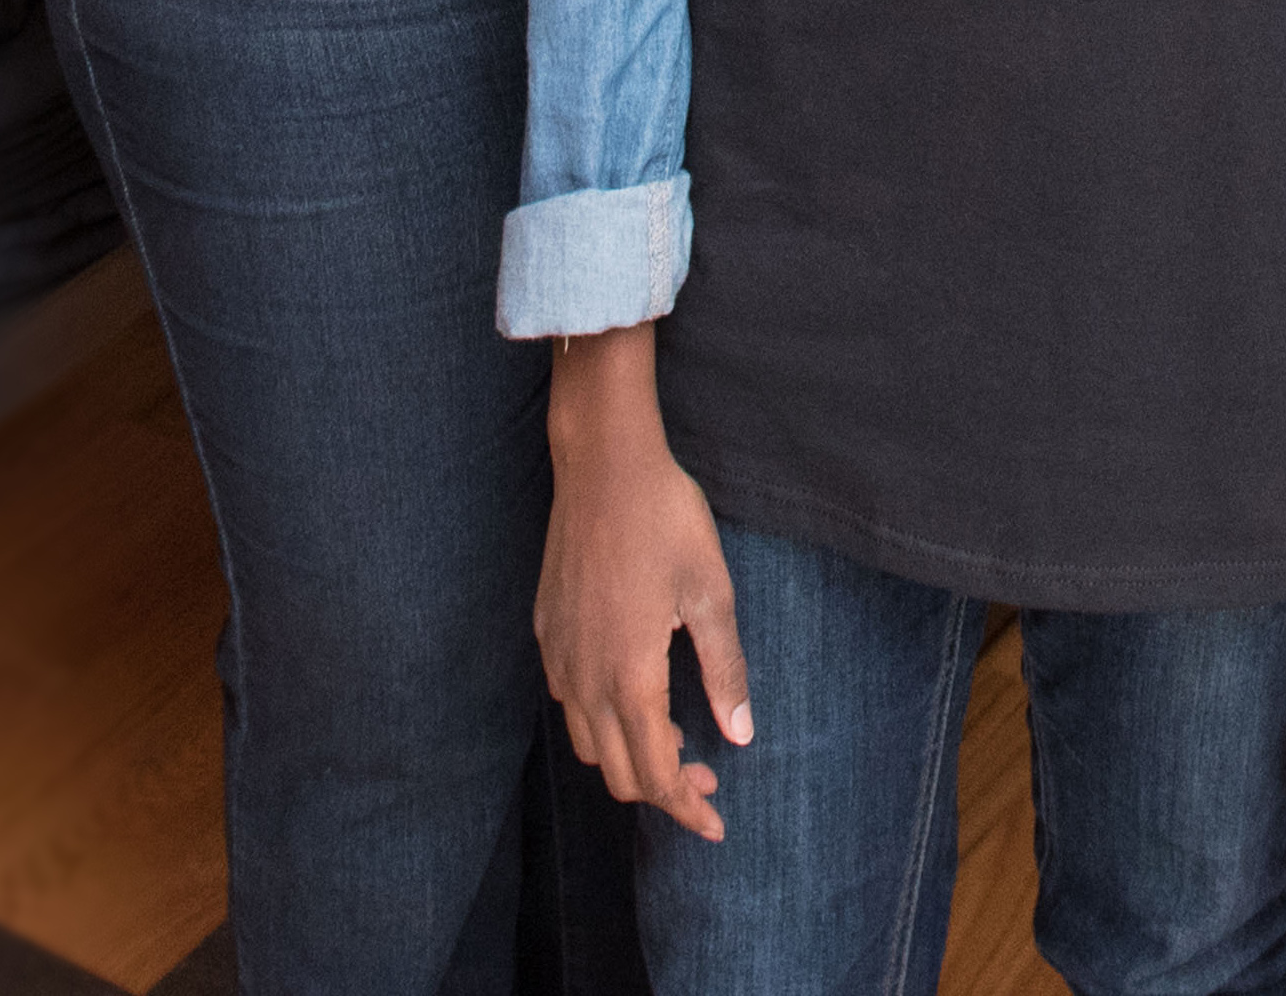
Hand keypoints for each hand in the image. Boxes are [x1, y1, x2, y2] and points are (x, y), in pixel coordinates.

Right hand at [540, 331, 750, 840]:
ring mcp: (558, 655)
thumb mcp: (712, 594)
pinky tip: (635, 693)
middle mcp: (584, 678)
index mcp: (629, 677)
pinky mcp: (546, 631)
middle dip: (663, 790)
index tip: (717, 822)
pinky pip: (569, 702)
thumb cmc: (666, 520)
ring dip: (630, 756)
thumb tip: (739, 736)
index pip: (654, 775)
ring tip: (675, 735)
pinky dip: (602, 722)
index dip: (686, 808)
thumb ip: (725, 671)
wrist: (603, 463)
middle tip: (707, 780)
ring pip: (588, 743)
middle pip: (617, 773)